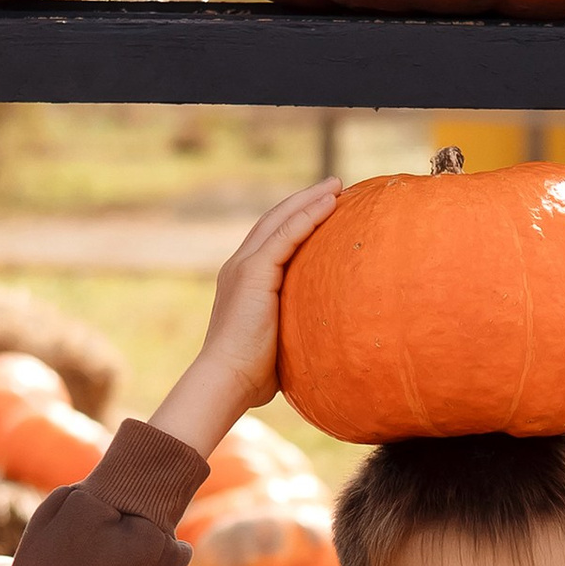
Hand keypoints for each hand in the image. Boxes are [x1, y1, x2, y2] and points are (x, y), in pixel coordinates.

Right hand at [148, 178, 340, 458]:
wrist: (226, 380)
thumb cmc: (252, 376)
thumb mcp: (277, 343)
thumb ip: (292, 330)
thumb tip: (323, 342)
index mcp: (243, 281)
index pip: (271, 240)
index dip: (296, 220)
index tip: (323, 208)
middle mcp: (239, 267)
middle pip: (275, 220)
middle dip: (304, 200)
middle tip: (335, 186)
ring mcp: (244, 267)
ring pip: (280, 220)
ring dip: (310, 200)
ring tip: (337, 186)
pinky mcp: (253, 272)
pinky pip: (286, 236)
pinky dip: (308, 217)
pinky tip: (330, 204)